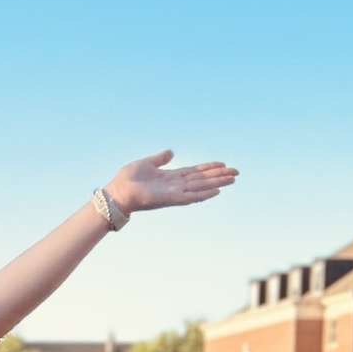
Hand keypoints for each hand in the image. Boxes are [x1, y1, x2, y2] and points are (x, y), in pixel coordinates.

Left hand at [110, 150, 237, 214]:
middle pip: (202, 179)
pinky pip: (191, 197)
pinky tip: (217, 191)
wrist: (117, 192)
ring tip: (232, 180)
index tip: (223, 164)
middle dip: (219, 176)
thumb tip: (171, 152)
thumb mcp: (146, 163)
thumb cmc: (127, 180)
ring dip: (217, 183)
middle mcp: (175, 186)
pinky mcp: (170, 199)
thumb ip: (160, 158)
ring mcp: (174, 193)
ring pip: (201, 187)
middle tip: (236, 173)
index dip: (209, 168)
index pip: (194, 172)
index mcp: (170, 177)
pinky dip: (204, 194)